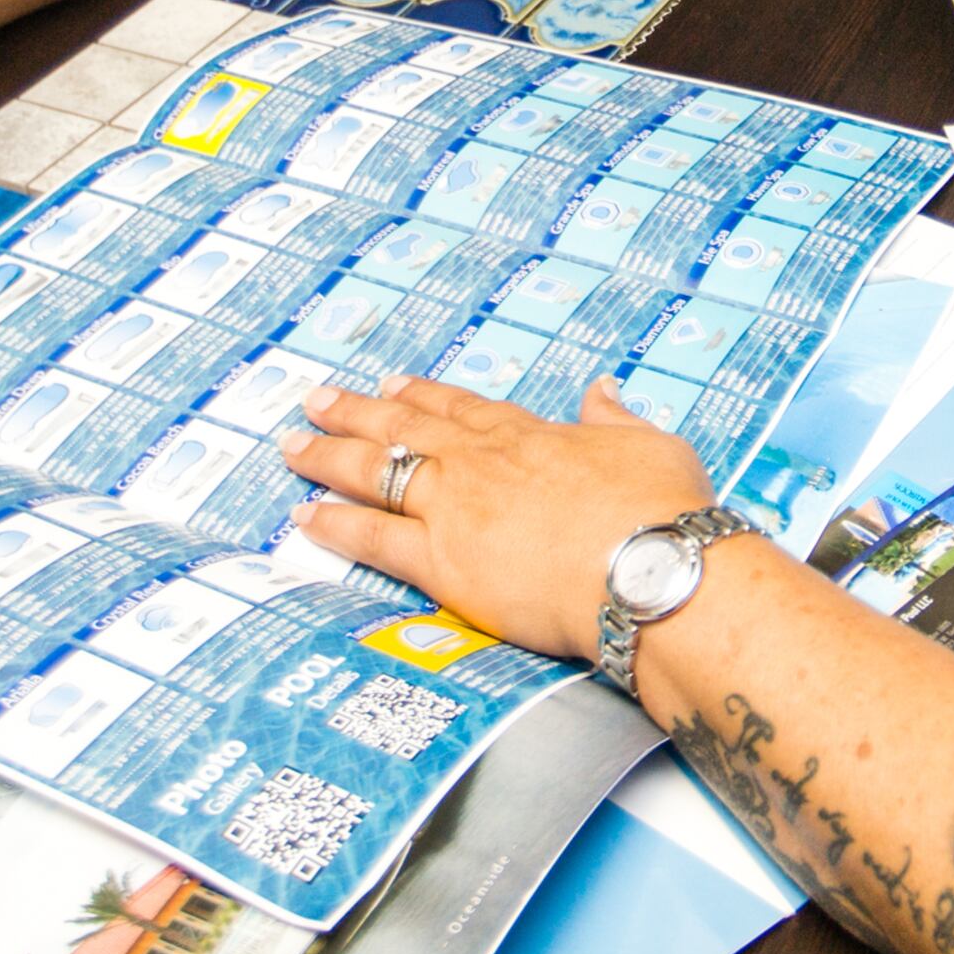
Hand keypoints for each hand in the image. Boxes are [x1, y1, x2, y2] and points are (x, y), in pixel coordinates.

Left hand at [280, 376, 719, 659]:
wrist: (651, 568)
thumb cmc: (663, 514)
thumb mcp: (653, 446)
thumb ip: (616, 419)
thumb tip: (604, 390)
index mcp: (530, 435)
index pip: (462, 409)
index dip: (422, 396)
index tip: (391, 384)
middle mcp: (482, 463)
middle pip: (404, 429)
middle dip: (354, 413)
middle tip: (317, 399)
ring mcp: (455, 508)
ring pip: (375, 473)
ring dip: (328, 457)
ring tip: (290, 446)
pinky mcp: (442, 562)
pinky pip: (372, 538)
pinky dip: (334, 525)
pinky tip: (303, 517)